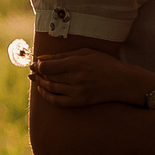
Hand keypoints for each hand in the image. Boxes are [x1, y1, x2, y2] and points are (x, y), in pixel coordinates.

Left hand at [33, 48, 152, 108]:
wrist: (122, 82)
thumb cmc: (105, 63)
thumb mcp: (86, 52)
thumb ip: (64, 55)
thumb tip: (44, 58)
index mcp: (77, 64)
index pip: (48, 66)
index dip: (38, 64)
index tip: (36, 62)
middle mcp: (75, 79)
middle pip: (48, 77)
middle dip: (37, 73)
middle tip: (32, 70)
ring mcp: (77, 92)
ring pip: (50, 88)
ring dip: (40, 83)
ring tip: (35, 78)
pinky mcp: (79, 102)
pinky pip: (57, 101)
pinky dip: (47, 96)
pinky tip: (43, 90)